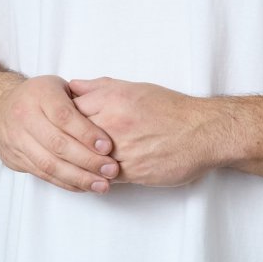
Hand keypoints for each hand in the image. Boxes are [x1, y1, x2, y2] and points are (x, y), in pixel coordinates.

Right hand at [0, 75, 119, 193]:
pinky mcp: (14, 158)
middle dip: (87, 160)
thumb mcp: (60, 86)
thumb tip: (110, 112)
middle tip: (110, 169)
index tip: (108, 147)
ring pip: (49, 163)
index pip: (64, 116)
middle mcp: (24, 116)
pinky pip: (42, 174)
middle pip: (57, 143)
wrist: (0, 107)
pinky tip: (84, 186)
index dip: (87, 133)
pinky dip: (65, 182)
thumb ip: (83, 96)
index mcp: (40, 94)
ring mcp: (16, 139)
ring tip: (102, 184)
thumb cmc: (40, 96)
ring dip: (78, 177)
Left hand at [67, 77, 219, 187]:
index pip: (69, 109)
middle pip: (73, 135)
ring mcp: (121, 149)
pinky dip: (96, 175)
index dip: (62, 118)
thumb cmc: (172, 109)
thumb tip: (74, 85)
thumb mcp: (136, 88)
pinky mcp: (131, 172)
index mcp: (112, 99)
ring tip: (77, 161)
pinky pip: (103, 176)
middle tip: (63, 145)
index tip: (59, 123)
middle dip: (67, 141)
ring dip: (81, 161)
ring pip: (86, 159)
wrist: (203, 132)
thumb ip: (101, 87)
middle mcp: (113, 123)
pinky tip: (94, 173)